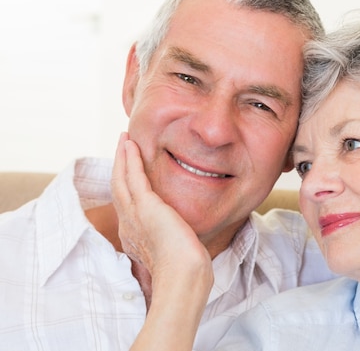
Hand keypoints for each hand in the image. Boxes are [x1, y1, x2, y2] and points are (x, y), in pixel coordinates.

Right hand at [111, 132, 212, 285]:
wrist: (184, 275)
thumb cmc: (186, 271)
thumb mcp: (175, 253)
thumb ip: (173, 243)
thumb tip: (184, 243)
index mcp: (134, 237)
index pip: (127, 205)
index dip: (126, 186)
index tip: (129, 172)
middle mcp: (129, 225)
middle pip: (118, 188)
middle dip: (119, 166)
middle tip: (122, 145)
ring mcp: (133, 215)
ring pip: (121, 179)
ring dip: (122, 156)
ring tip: (124, 138)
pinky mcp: (144, 206)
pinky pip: (132, 176)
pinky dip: (130, 158)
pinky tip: (131, 144)